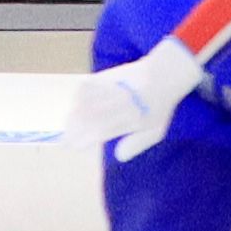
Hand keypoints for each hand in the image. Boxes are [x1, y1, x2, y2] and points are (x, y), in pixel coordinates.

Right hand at [69, 36, 205, 146]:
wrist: (164, 74)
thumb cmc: (159, 107)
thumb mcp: (155, 130)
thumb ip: (137, 145)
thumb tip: (118, 156)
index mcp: (133, 119)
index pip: (100, 132)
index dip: (83, 140)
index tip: (73, 146)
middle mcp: (122, 103)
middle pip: (89, 117)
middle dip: (73, 129)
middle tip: (65, 137)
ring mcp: (115, 88)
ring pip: (86, 102)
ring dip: (74, 113)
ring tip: (69, 123)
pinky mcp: (110, 75)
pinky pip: (88, 86)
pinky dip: (80, 95)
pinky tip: (78, 103)